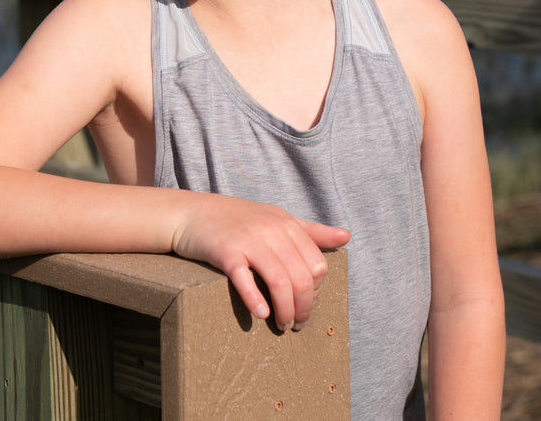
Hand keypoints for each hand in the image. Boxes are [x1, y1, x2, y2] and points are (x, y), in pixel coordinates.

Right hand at [171, 193, 349, 331]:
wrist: (193, 213)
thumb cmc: (238, 221)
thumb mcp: (277, 219)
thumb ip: (311, 231)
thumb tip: (347, 236)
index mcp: (287, 224)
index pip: (318, 265)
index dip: (316, 292)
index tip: (305, 305)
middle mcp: (272, 229)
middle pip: (302, 277)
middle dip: (303, 308)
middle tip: (295, 324)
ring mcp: (249, 240)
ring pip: (279, 282)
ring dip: (285, 311)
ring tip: (281, 326)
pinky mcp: (226, 252)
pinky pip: (245, 279)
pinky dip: (256, 300)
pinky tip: (260, 315)